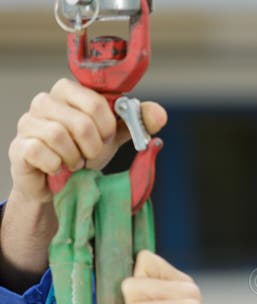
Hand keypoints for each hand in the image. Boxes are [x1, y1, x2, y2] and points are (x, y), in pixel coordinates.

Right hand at [8, 78, 166, 202]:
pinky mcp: (19, 146)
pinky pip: (41, 152)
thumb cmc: (85, 150)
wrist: (61, 182)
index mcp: (70, 91)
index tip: (108, 136)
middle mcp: (45, 101)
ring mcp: (28, 122)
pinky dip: (58, 166)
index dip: (109, 126)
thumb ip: (136, 122)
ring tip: (77, 163)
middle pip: (81, 123)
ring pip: (60, 137)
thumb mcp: (114, 135)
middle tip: (92, 154)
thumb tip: (160, 114)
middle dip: (94, 146)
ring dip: (76, 158)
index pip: (97, 101)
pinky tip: (59, 169)